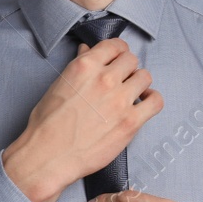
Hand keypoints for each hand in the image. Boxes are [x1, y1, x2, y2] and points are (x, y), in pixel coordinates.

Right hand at [3, 38, 162, 201]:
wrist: (48, 156)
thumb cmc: (46, 125)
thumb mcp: (57, 86)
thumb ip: (78, 67)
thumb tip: (87, 51)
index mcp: (85, 67)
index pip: (114, 45)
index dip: (117, 51)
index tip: (117, 58)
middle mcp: (105, 79)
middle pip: (131, 60)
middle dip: (126, 68)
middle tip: (121, 80)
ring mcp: (120, 100)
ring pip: (145, 77)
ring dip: (139, 83)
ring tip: (131, 93)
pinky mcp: (131, 121)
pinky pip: (155, 101)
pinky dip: (151, 100)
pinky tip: (143, 104)